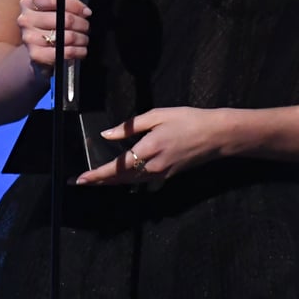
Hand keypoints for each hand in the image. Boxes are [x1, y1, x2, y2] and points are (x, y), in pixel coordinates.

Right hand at [17, 0, 91, 76]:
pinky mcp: (35, 55)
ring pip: (64, 36)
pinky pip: (62, 53)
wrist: (36, 50)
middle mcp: (25, 19)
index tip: (87, 12)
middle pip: (62, 18)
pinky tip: (81, 50)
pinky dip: (76, 52)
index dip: (74, 5)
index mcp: (29, 2)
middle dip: (81, 24)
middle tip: (87, 27)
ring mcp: (28, 38)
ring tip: (85, 38)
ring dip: (81, 38)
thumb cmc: (52, 24)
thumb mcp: (62, 5)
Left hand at [74, 106, 226, 187]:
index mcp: (148, 149)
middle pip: (120, 179)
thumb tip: (107, 134)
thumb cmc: (188, 120)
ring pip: (131, 182)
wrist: (216, 135)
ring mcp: (161, 174)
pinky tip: (123, 177)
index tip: (81, 179)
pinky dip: (129, 181)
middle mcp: (152, 166)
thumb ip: (131, 126)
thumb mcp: (158, 115)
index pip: (116, 167)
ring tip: (97, 180)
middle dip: (100, 182)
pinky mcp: (168, 175)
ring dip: (113, 183)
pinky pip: (143, 181)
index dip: (97, 175)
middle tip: (82, 182)